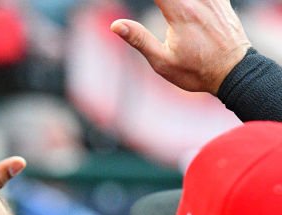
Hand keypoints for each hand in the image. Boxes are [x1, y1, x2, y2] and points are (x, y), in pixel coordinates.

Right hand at [110, 0, 250, 94]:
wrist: (234, 72)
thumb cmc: (196, 71)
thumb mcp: (162, 62)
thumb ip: (139, 40)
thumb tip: (116, 25)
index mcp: (181, 13)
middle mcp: (199, 0)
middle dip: (161, 0)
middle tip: (157, 6)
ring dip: (171, 0)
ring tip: (164, 7)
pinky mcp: (221, 0)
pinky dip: (189, 0)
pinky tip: (184, 7)